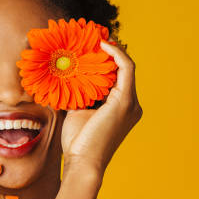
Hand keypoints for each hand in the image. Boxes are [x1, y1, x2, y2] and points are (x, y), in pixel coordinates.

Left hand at [59, 40, 142, 181]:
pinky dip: (116, 54)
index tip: (91, 45)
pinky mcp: (124, 102)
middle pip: (123, 69)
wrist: (82, 162)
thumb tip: (67, 76)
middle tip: (91, 36)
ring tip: (95, 36)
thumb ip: (80, 95)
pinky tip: (102, 45)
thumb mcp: (78, 112)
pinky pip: (126, 68)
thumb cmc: (78, 142)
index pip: (118, 77)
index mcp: (122, 108)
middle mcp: (131, 104)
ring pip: (126, 66)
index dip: (107, 59)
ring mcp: (130, 103)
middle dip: (109, 51)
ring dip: (112, 49)